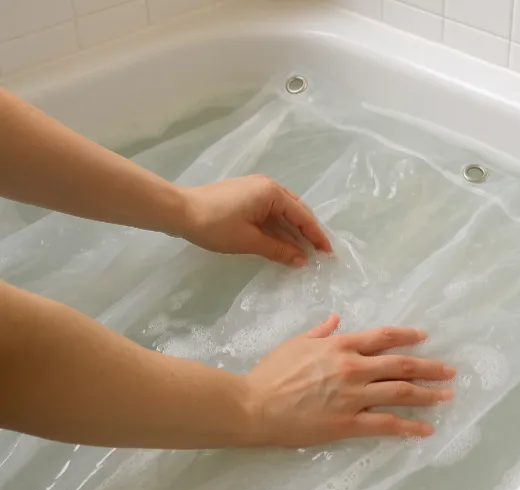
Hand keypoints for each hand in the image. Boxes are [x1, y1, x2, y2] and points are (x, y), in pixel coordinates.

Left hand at [178, 175, 331, 266]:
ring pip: (282, 211)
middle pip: (296, 210)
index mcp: (272, 193)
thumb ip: (279, 249)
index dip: (316, 235)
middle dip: (308, 231)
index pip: (302, 216)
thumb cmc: (215, 225)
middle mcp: (268, 186)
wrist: (178, 211)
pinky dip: (279, 226)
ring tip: (304, 248)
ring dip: (293, 230)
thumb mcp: (249, 241)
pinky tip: (282, 240)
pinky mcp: (244, 195)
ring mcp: (255, 189)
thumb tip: (302, 260)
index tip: (328, 252)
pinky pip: (270, 211)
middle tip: (319, 251)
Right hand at [243, 315, 454, 447]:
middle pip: (401, 364)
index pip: (384, 337)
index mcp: (341, 345)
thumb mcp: (297, 343)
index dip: (407, 336)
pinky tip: (425, 429)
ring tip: (446, 396)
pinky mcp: (348, 422)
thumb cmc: (272, 373)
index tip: (424, 337)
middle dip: (429, 367)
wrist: (254, 405)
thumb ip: (321, 332)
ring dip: (428, 394)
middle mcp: (353, 367)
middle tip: (450, 371)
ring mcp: (353, 395)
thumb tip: (336, 320)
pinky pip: (386, 424)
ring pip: (400, 392)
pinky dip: (408, 427)